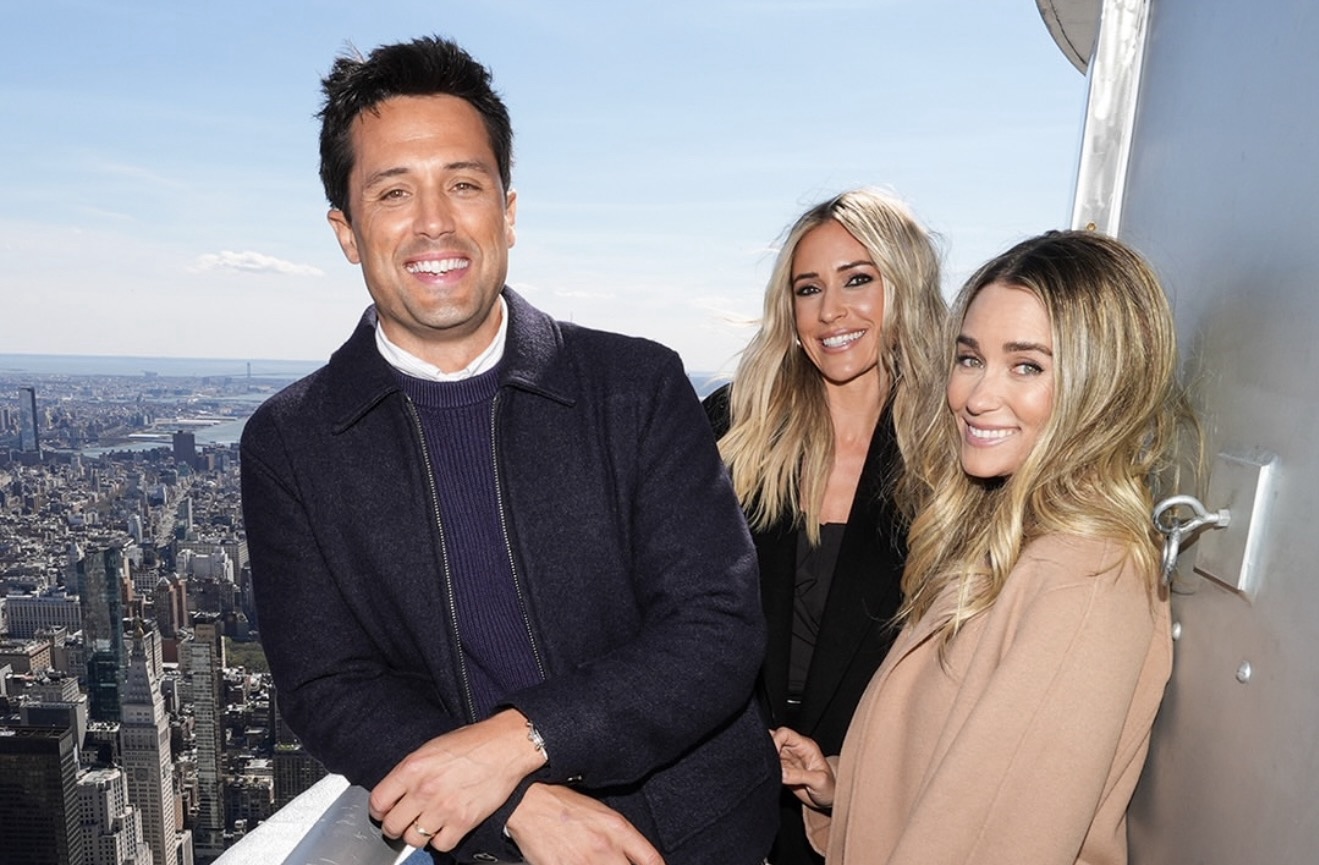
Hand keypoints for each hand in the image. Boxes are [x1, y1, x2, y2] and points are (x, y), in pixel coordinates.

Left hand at [369, 709, 546, 851]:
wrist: (504, 747)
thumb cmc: (472, 743)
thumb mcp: (431, 747)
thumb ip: (410, 771)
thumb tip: (395, 791)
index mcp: (412, 768)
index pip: (378, 802)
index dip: (379, 810)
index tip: (384, 812)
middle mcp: (424, 790)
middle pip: (392, 826)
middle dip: (395, 826)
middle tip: (404, 821)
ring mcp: (443, 808)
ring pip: (413, 839)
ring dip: (418, 834)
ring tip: (427, 824)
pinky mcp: (463, 821)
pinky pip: (441, 845)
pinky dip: (441, 840)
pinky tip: (445, 827)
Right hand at [506, 783, 664, 864]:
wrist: (528, 803)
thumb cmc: (563, 805)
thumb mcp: (601, 813)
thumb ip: (622, 837)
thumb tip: (636, 858)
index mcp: (617, 829)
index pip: (651, 859)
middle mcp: (604, 848)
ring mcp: (583, 862)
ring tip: (594, 863)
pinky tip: (576, 864)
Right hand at [772, 726, 835, 810]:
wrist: (828, 798)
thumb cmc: (829, 787)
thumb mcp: (819, 781)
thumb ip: (799, 776)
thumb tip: (780, 773)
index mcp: (804, 746)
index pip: (784, 733)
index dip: (775, 740)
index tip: (771, 754)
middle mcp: (793, 750)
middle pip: (773, 739)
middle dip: (766, 749)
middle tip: (765, 764)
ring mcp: (786, 760)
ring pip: (768, 752)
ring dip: (765, 761)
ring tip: (766, 772)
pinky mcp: (781, 771)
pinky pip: (769, 766)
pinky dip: (765, 770)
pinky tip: (766, 777)